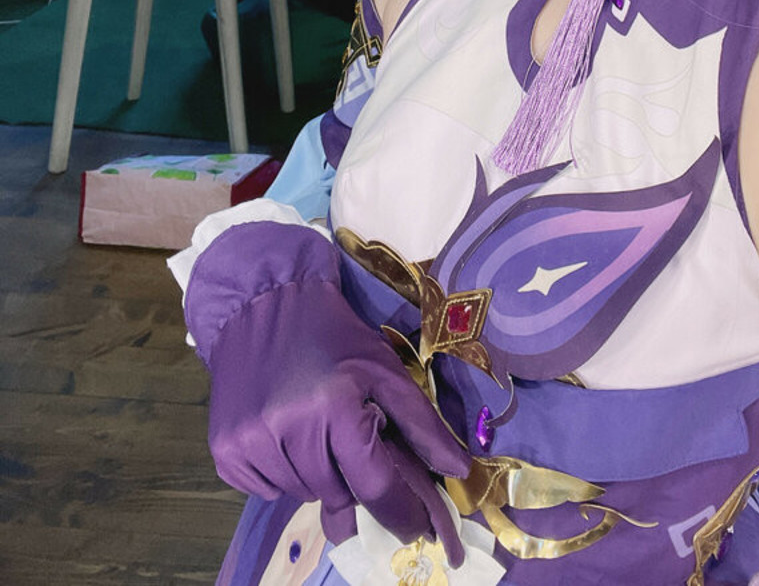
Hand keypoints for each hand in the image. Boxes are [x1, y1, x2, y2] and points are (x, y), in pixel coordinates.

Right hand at [204, 275, 471, 558]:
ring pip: (303, 494)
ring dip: (318, 475)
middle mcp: (289, 427)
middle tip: (349, 438)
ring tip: (316, 429)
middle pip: (338, 494)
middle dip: (352, 476)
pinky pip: (265, 490)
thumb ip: (422, 423)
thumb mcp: (384, 368)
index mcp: (335, 405)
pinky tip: (285, 433)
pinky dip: (282, 473)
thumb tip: (460, 471)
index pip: (374, 484)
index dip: (401, 511)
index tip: (418, 527)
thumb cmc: (333, 336)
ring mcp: (251, 442)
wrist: (264, 304)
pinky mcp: (225, 451)